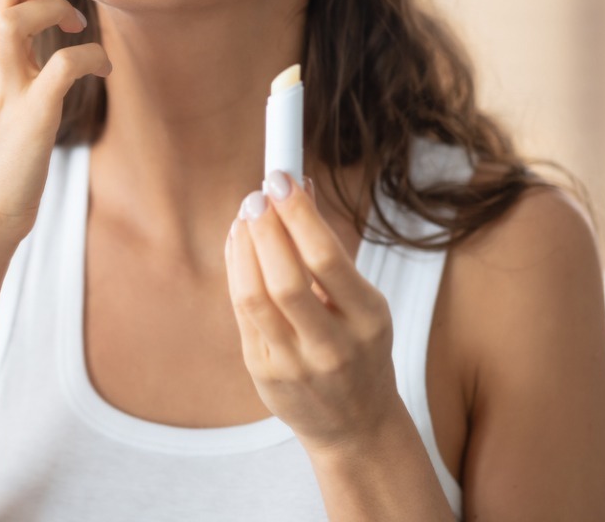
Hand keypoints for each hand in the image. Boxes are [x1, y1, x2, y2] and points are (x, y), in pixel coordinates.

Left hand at [224, 170, 403, 454]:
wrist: (356, 424)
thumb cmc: (360, 348)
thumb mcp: (363, 302)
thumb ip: (329, 249)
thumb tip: (299, 186)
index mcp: (368, 320)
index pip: (327, 259)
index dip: (299, 214)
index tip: (282, 179)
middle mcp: (333, 345)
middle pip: (286, 280)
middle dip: (265, 229)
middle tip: (256, 195)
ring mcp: (295, 363)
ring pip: (254, 297)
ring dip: (243, 247)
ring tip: (245, 216)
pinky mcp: (263, 371)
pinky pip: (242, 312)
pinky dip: (236, 270)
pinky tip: (237, 243)